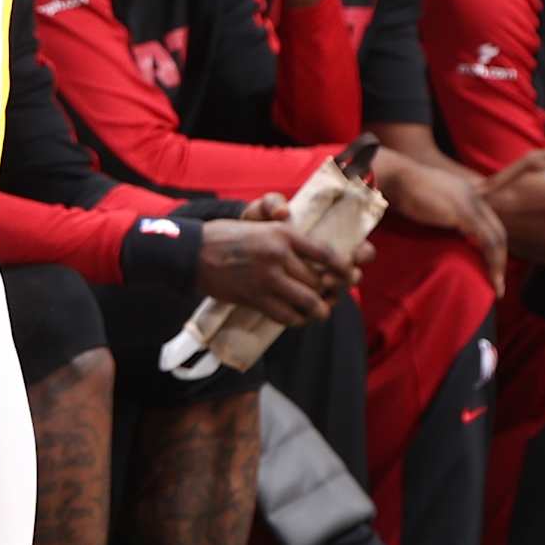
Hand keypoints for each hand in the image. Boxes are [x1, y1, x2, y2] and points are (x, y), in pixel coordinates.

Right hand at [197, 195, 354, 325]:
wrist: (194, 253)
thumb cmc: (227, 236)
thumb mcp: (259, 224)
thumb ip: (286, 237)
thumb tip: (309, 252)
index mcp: (283, 233)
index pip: (325, 253)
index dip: (344, 267)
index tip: (351, 274)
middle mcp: (279, 255)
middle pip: (319, 280)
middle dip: (331, 291)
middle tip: (332, 295)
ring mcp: (268, 279)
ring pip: (308, 301)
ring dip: (319, 310)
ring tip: (320, 311)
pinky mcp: (256, 298)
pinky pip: (287, 316)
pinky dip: (298, 320)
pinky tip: (299, 318)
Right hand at [372, 149, 507, 292]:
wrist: (396, 177)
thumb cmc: (403, 190)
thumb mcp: (429, 201)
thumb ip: (440, 212)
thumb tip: (441, 231)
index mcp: (467, 193)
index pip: (489, 223)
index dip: (492, 246)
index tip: (490, 268)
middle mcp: (474, 196)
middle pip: (498, 231)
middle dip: (500, 259)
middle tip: (497, 283)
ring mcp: (471, 204)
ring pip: (496, 238)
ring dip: (498, 264)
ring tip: (496, 286)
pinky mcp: (464, 213)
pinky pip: (487, 241)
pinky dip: (492, 260)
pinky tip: (490, 275)